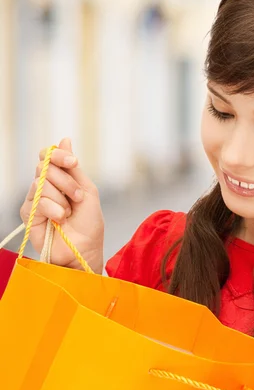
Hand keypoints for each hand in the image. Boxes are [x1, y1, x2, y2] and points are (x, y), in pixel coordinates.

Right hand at [20, 138, 103, 272]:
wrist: (84, 250)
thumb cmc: (89, 225)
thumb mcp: (87, 192)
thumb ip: (73, 168)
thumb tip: (65, 139)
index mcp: (60, 179)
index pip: (49, 156)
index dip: (58, 155)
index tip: (73, 163)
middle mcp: (45, 187)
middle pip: (44, 166)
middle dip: (66, 181)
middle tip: (77, 198)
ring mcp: (35, 200)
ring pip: (41, 183)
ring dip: (62, 199)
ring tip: (69, 214)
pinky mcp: (28, 215)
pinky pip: (37, 201)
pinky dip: (53, 209)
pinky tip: (60, 220)